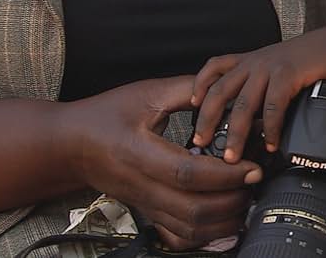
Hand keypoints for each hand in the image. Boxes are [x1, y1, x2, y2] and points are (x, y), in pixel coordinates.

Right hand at [61, 75, 260, 249]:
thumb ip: (187, 90)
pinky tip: (223, 216)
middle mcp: (141, 186)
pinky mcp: (148, 212)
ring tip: (245, 197)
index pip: (187, 174)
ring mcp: (144, 204)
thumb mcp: (145, 93)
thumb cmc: (105, 116)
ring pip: (189, 229)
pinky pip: (180, 236)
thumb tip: (226, 90)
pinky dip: (207, 233)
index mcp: (138, 153)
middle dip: (233, 199)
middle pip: (193, 209)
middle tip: (254, 180)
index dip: (225, 174)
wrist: (71, 144)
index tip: (251, 166)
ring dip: (225, 219)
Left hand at [190, 28, 325, 162]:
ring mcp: (270, 68)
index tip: (190, 105)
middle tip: (201, 142)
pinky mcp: (287, 75)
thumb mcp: (277, 67)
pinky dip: (270, 129)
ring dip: (236, 134)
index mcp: (250, 60)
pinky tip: (271, 144)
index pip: (214, 67)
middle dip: (207, 119)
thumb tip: (252, 118)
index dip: (199, 85)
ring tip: (232, 156)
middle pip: (221, 91)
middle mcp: (255, 63)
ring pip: (243, 105)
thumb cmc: (310, 60)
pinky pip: (273, 107)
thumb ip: (262, 87)